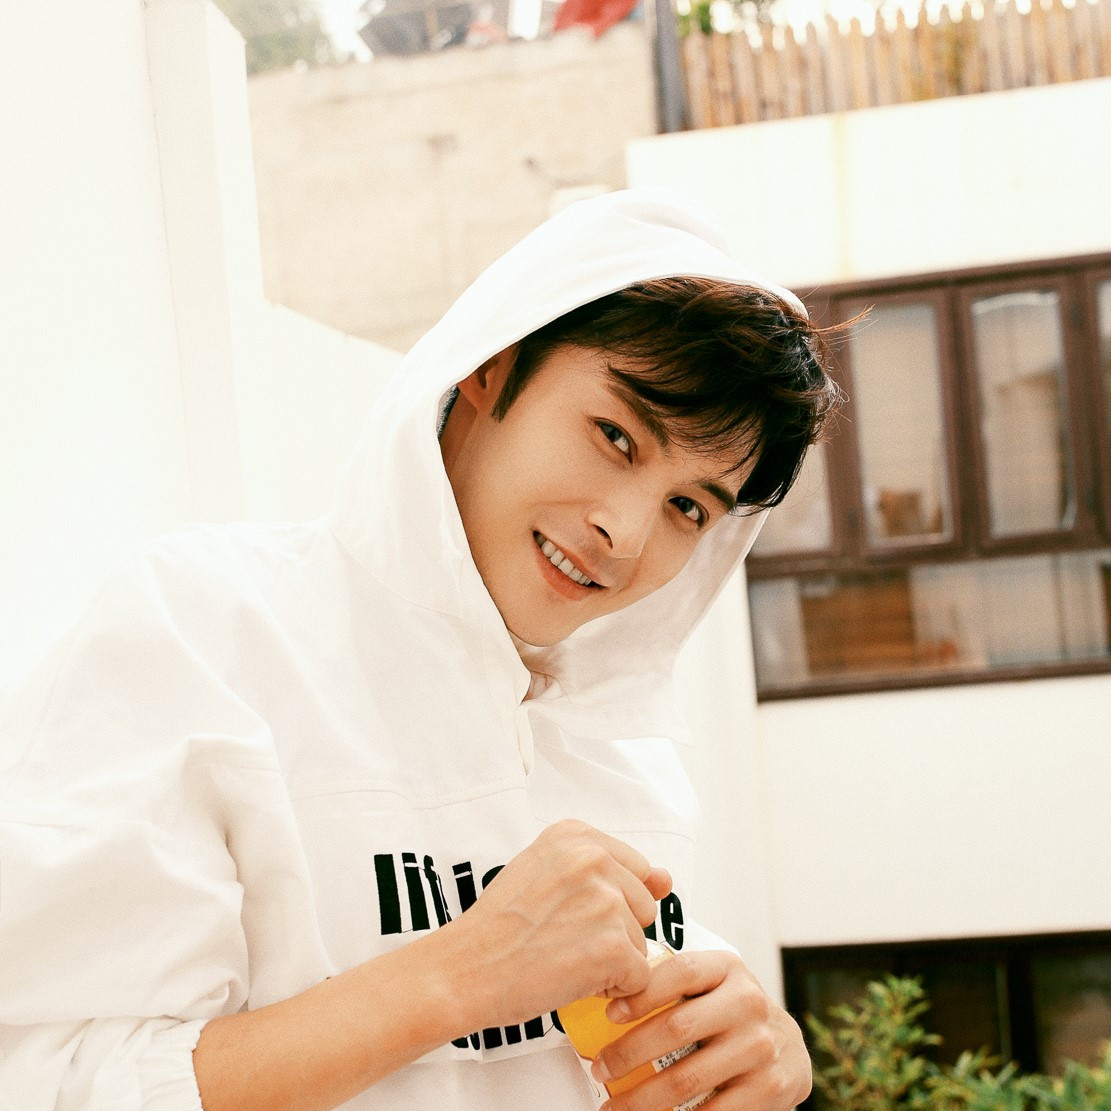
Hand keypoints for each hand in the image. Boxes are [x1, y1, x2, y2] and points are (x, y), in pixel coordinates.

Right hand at [443, 820, 672, 1028]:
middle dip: (613, 930)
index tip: (570, 912)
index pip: (635, 870)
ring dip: (610, 959)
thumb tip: (667, 879)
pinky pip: (639, 976)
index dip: (608, 902)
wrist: (465, 968)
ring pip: (641, 942)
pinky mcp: (612, 946)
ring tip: (562, 956)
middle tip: (562, 937)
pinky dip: (613, 989)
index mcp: (576, 834)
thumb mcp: (546, 872)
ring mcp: (605, 901)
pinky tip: (573, 978)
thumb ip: (608, 870)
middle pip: (642, 905)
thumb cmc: (500, 926)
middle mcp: (594, 859)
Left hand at [589, 949, 811, 1110]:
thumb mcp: (713, 982)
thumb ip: (674, 980)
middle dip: (629, 1053)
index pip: (679, 972)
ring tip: (615, 1106)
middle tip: (601, 1069)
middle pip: (676, 1028)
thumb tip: (610, 992)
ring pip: (687, 1078)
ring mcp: (760, 1046)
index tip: (609, 1015)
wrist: (788, 1046)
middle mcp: (747, 1002)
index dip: (640, 994)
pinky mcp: (769, 1087)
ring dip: (642, 1099)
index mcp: (728, 968)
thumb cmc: (733, 1011)